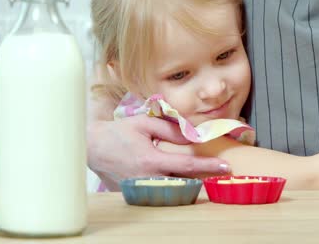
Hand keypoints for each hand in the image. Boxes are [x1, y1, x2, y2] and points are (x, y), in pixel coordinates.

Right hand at [87, 114, 230, 189]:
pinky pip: (160, 193)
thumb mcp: (146, 124)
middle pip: (185, 184)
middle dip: (203, 179)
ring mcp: (142, 190)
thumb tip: (196, 135)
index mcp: (151, 160)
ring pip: (174, 192)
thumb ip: (173, 130)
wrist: (93, 148)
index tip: (226, 167)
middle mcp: (148, 179)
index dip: (209, 166)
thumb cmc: (120, 133)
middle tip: (218, 171)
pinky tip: (179, 179)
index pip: (187, 166)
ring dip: (189, 184)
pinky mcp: (136, 195)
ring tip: (202, 175)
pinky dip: (173, 188)